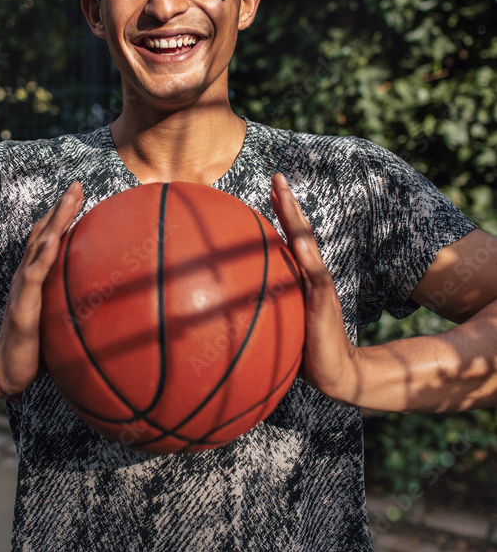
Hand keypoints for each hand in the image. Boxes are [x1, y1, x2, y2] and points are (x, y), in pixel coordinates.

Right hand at [0, 182, 83, 396]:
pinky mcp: (23, 307)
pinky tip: (53, 240)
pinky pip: (33, 277)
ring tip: (69, 198)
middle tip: (77, 184)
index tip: (78, 191)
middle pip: (42, 232)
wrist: (8, 368)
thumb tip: (104, 299)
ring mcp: (23, 288)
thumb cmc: (35, 345)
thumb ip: (71, 301)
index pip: (46, 237)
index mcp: (34, 276)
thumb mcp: (57, 316)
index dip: (60, 213)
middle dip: (60, 207)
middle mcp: (26, 275)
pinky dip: (43, 257)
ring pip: (38, 247)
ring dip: (54, 221)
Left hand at [270, 173, 358, 402]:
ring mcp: (319, 286)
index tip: (268, 188)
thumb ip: (258, 313)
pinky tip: (300, 243)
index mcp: (298, 277)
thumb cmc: (302, 350)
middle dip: (287, 203)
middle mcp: (309, 275)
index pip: (287, 239)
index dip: (279, 213)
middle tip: (277, 177)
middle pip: (298, 232)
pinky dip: (308, 258)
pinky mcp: (324, 303)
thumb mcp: (278, 325)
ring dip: (295, 218)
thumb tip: (216, 315)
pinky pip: (316, 277)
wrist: (335, 374)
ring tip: (284, 194)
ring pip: (306, 245)